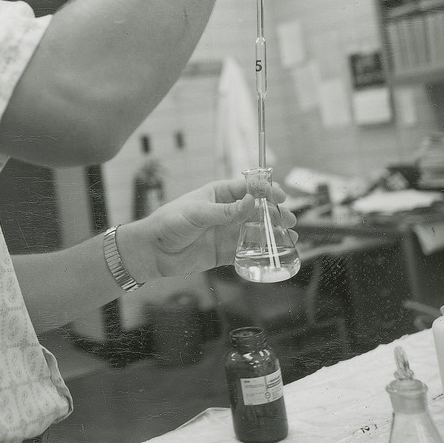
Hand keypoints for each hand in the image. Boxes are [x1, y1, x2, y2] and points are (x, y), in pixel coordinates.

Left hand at [116, 176, 296, 282]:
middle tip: (290, 221)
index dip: (265, 190)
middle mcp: (225, 212)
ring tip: (291, 239)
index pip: (247, 188)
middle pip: (257, 210)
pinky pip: (247, 252)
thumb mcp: (196, 214)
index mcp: (218, 194)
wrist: (152, 251)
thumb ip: (225, 211)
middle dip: (275, 214)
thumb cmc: (168, 223)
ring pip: (255, 231)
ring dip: (273, 234)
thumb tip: (252, 202)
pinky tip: (275, 254)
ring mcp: (225, 232)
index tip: (280, 197)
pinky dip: (261, 253)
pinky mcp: (223, 252)